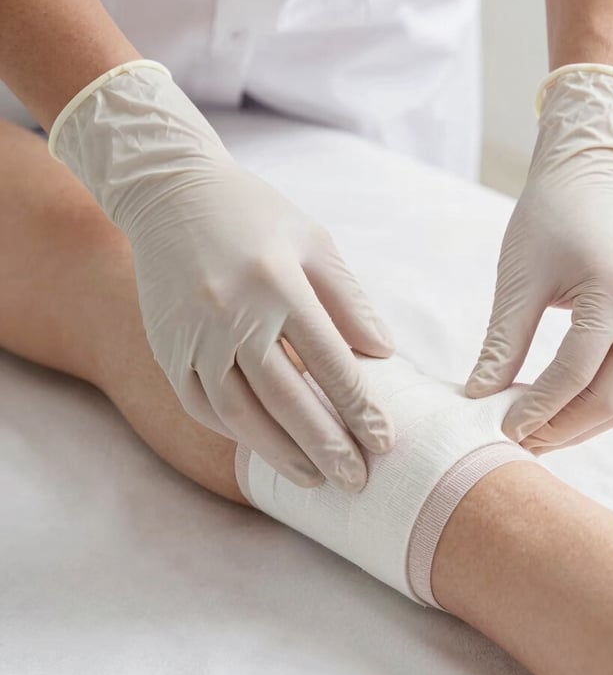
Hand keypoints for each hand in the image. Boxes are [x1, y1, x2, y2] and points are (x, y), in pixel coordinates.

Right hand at [51, 62, 394, 490]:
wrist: (171, 194)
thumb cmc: (255, 215)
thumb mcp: (314, 242)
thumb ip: (349, 299)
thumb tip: (383, 354)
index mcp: (277, 282)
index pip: (330, 361)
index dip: (359, 407)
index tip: (383, 441)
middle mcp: (232, 313)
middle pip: (286, 398)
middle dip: (326, 446)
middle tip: (356, 481)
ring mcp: (193, 333)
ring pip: (239, 411)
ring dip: (278, 452)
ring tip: (313, 480)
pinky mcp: (166, 345)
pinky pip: (199, 402)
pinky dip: (232, 430)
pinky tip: (261, 446)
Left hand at [466, 67, 612, 452]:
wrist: (590, 179)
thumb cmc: (549, 218)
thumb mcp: (519, 279)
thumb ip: (503, 343)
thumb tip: (478, 398)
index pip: (574, 376)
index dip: (536, 410)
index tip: (500, 432)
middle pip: (608, 401)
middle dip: (560, 430)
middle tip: (516, 446)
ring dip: (578, 425)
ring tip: (533, 436)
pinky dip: (592, 404)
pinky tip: (555, 410)